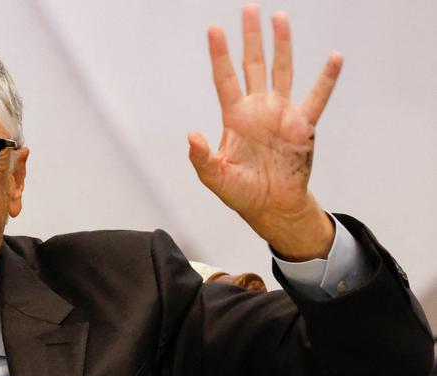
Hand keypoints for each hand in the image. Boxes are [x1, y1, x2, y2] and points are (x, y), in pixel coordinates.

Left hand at [188, 4, 341, 260]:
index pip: (225, 79)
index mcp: (234, 118)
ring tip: (280, 19)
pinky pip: (317, 98)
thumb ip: (201, 158)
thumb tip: (191, 136)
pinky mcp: (303, 126)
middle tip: (249, 9)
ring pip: (282, 71)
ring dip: (282, 46)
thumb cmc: (241, 192)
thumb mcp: (215, 177)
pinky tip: (334, 58)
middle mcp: (257, 109)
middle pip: (253, 65)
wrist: (271, 207)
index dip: (219, 55)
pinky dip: (326, 79)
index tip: (214, 30)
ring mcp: (281, 114)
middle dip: (250, 37)